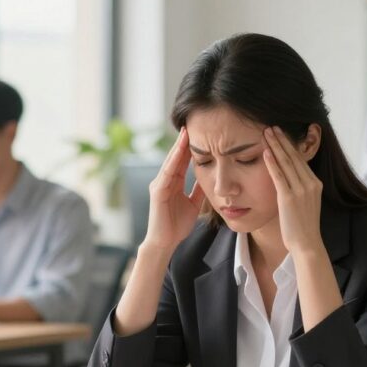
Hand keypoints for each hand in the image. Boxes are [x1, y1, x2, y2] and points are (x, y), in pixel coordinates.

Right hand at [143, 127, 205, 252]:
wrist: (165, 242)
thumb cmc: (177, 225)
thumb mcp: (193, 203)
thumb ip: (198, 189)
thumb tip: (209, 176)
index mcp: (173, 182)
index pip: (183, 160)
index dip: (190, 146)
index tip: (201, 132)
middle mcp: (164, 180)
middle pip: (175, 157)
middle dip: (183, 141)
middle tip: (192, 123)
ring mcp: (159, 185)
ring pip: (170, 162)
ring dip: (178, 147)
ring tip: (185, 132)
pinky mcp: (157, 192)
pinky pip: (166, 173)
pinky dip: (172, 162)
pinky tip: (179, 152)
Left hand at [262, 126, 323, 253]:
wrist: (307, 243)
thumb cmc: (302, 226)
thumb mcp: (305, 202)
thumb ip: (299, 188)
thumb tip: (288, 178)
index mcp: (315, 183)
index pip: (300, 159)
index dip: (289, 145)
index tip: (280, 133)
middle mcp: (310, 184)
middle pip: (293, 156)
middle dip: (282, 140)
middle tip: (271, 126)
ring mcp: (300, 191)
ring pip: (286, 163)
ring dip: (275, 146)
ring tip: (266, 133)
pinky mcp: (289, 198)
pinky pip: (279, 176)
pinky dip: (272, 163)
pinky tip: (265, 152)